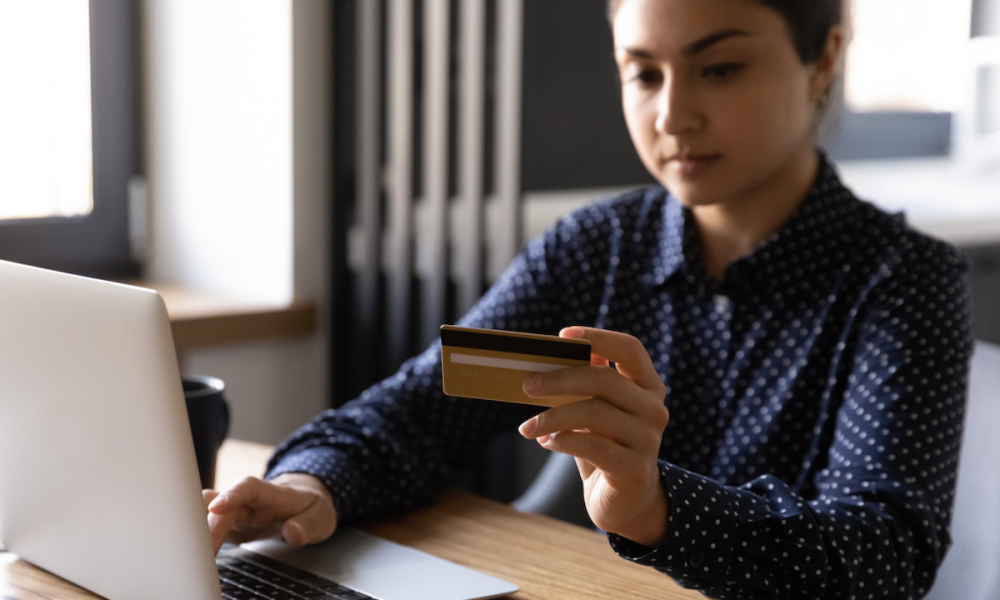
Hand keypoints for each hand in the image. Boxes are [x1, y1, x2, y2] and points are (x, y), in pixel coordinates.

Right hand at [203, 473, 337, 554]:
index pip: (249, 487)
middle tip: (207, 550)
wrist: (305, 499)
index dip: (231, 495)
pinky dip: (199, 536)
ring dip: (198, 528)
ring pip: (209, 512)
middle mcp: (250, 500)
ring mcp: (238, 511)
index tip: (215, 508)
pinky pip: (209, 526)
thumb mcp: (321, 517)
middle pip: (224, 506)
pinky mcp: (231, 523)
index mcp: (273, 494)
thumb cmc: (311, 506)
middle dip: (210, 526)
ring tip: (192, 549)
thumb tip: (291, 532)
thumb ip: (307, 525)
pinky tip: (193, 550)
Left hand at [518, 327, 669, 546]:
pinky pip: (592, 446)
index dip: (599, 337)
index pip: (630, 349)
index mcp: (648, 387)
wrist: (625, 501)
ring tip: (528, 428)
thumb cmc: (605, 446)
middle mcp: (654, 410)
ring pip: (593, 414)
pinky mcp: (635, 470)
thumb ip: (587, 383)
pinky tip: (547, 443)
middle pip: (604, 380)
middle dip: (560, 379)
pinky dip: (562, 441)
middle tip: (527, 386)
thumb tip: (558, 352)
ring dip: (552, 417)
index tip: (564, 335)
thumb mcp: (597, 411)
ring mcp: (648, 441)